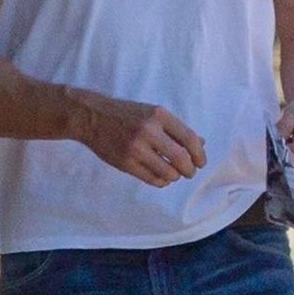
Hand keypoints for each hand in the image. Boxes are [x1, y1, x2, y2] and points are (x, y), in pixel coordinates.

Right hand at [72, 91, 205, 186]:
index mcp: (158, 115)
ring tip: (172, 173)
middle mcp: (148, 130)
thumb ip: (176, 128)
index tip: (200, 163)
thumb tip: (201, 143)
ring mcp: (135, 148)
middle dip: (189, 170)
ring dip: (174, 176)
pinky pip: (152, 179)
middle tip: (189, 172)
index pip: (189, 138)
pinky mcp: (125, 163)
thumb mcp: (152, 113)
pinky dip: (161, 181)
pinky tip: (160, 177)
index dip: (199, 154)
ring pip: (168, 173)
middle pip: (181, 159)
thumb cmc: (126, 114)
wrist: (92, 117)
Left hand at [278, 94, 293, 176]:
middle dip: (281, 158)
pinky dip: (291, 170)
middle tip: (277, 146)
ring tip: (287, 149)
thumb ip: (284, 124)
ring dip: (286, 164)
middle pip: (293, 166)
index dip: (279, 151)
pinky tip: (292, 157)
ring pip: (293, 174)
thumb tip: (273, 143)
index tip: (271, 145)